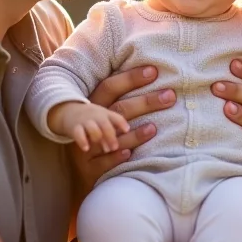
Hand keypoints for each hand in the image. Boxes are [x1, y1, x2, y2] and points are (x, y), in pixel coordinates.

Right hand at [48, 101, 128, 152]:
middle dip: (110, 135)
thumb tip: (141, 132)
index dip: (120, 123)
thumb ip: (120, 125)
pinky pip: (78, 134)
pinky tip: (86, 148)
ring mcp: (86, 123)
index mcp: (107, 114)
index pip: (115, 117)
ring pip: (93, 129)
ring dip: (99, 138)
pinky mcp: (75, 129)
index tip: (127, 130)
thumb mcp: (107, 117)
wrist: (70, 110)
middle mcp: (97, 118)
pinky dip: (82, 140)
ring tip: (106, 149)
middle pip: (104, 124)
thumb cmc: (96, 119)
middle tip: (115, 147)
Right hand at [71, 66, 175, 191]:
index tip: (153, 71)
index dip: (130, 78)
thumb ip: (121, 103)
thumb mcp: (102, 118)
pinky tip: (128, 154)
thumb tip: (152, 76)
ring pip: (110, 137)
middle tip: (169, 96)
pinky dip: (114, 158)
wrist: (73, 170)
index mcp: (93, 107)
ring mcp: (88, 145)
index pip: (110, 87)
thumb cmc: (98, 138)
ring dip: (133, 134)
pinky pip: (101, 163)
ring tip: (153, 129)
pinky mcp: (88, 168)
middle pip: (117, 109)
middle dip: (144, 103)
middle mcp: (90, 124)